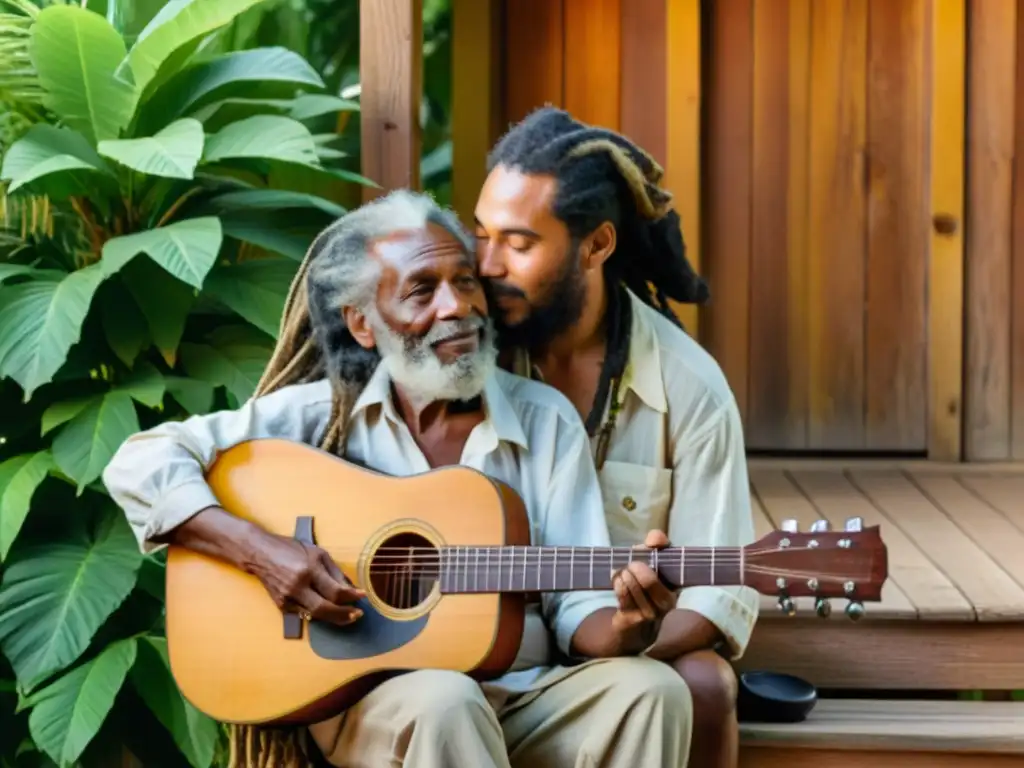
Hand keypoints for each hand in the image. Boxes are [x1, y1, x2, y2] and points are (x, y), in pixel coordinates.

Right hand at [246, 529, 364, 625]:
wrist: (260, 554)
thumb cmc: (291, 549)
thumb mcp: (317, 552)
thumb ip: (335, 572)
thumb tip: (351, 588)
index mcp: (308, 569)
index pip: (335, 590)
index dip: (352, 596)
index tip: (363, 596)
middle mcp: (297, 586)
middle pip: (325, 608)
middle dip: (344, 614)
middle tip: (358, 614)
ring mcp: (287, 598)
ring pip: (315, 615)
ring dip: (334, 618)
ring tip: (348, 616)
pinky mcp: (281, 606)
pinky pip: (304, 613)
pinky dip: (318, 614)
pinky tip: (328, 611)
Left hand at [610, 529, 677, 645]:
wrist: (634, 624)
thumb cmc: (644, 586)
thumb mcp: (652, 562)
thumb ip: (655, 545)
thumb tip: (655, 537)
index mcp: (677, 586)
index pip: (676, 565)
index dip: (660, 551)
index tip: (649, 545)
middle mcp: (668, 602)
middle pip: (649, 580)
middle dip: (634, 567)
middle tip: (630, 564)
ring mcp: (651, 614)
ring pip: (633, 586)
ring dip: (623, 574)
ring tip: (623, 572)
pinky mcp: (633, 620)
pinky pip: (623, 596)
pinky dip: (617, 583)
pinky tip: (618, 579)